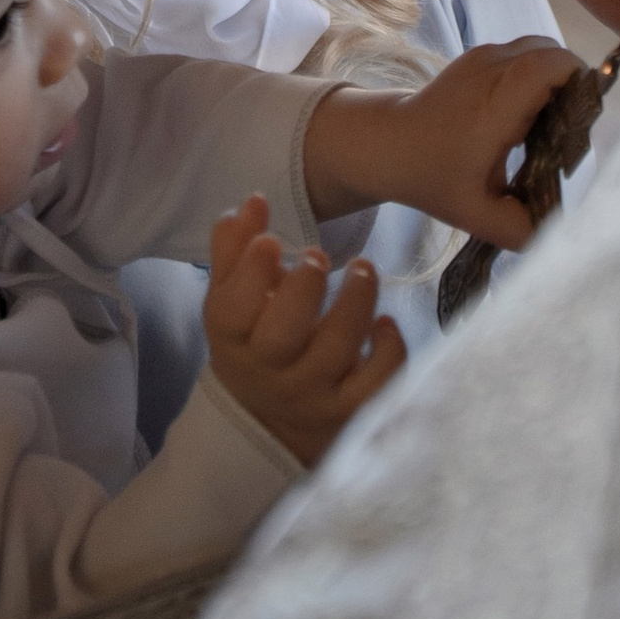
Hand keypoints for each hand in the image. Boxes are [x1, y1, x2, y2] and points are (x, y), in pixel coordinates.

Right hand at [203, 195, 403, 467]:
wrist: (269, 418)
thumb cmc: (253, 339)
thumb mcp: (232, 298)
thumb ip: (236, 248)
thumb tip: (255, 200)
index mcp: (233, 338)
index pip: (232, 311)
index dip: (251, 273)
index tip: (270, 240)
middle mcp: (268, 371)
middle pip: (283, 334)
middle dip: (304, 288)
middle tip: (318, 255)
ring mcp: (310, 394)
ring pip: (337, 351)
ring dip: (355, 302)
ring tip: (363, 268)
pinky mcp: (349, 410)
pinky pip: (376, 384)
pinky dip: (387, 350)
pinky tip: (385, 323)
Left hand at [305, 36, 579, 247]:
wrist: (386, 143)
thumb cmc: (430, 176)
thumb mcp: (476, 214)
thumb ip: (522, 229)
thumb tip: (562, 231)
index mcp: (494, 105)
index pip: (551, 66)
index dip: (579, 83)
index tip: (580, 121)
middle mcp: (490, 70)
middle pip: (554, 54)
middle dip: (573, 86)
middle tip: (568, 128)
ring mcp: (482, 56)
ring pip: (542, 50)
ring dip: (556, 80)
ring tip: (550, 122)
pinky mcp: (478, 55)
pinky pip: (525, 53)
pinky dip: (538, 76)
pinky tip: (527, 115)